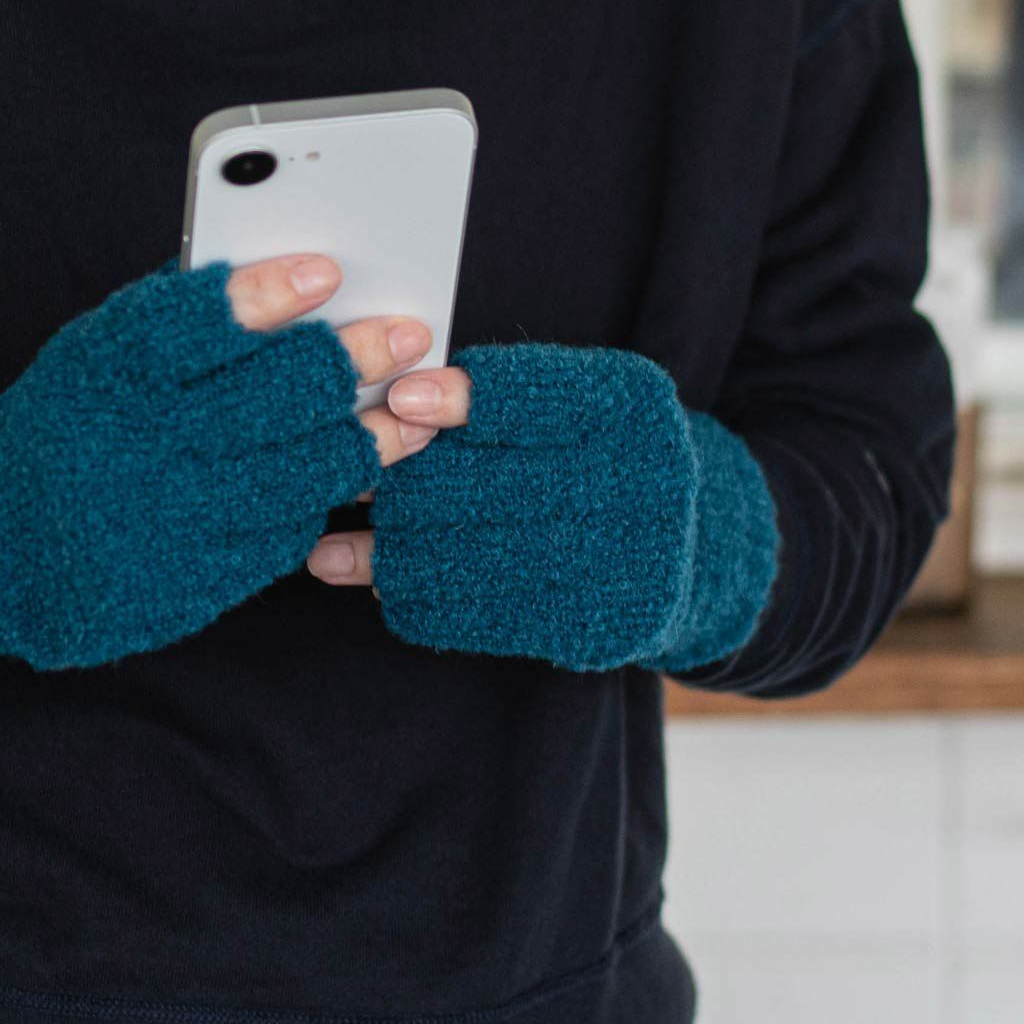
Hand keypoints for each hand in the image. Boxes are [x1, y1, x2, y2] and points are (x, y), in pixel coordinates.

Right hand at [0, 251, 446, 697]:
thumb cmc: (69, 424)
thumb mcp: (95, 356)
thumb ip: (182, 321)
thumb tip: (307, 281)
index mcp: (98, 373)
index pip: (194, 321)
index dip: (268, 294)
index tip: (329, 271)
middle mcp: (126, 449)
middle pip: (270, 396)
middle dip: (352, 358)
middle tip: (407, 333)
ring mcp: (158, 524)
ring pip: (299, 471)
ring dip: (367, 434)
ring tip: (408, 407)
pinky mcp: (183, 586)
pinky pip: (283, 533)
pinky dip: (321, 496)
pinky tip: (345, 468)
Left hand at [351, 342, 780, 673]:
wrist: (696, 544)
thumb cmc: (604, 453)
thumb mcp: (575, 400)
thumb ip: (497, 396)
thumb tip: (392, 405)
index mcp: (627, 408)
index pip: (530, 398)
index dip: (460, 400)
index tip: (399, 400)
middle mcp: (638, 485)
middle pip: (486, 484)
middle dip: (399, 484)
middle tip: (337, 479)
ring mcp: (620, 564)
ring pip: (469, 556)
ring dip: (386, 553)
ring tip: (326, 547)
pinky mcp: (595, 627)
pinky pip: (480, 614)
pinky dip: (417, 598)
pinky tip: (378, 583)